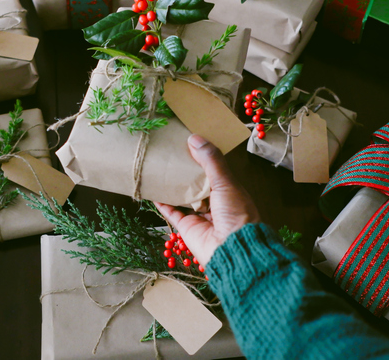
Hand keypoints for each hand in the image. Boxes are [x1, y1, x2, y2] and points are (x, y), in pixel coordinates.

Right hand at [155, 135, 258, 265]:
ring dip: (172, 184)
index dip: (201, 156)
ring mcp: (199, 214)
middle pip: (195, 182)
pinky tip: (152, 189)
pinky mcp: (186, 227)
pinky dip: (161, 201)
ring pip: (182, 195)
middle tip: (170, 152)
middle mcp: (214, 201)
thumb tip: (194, 138)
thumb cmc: (236, 214)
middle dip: (184, 169)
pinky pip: (171, 211)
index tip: (187, 141)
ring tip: (158, 167)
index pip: (212, 169)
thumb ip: (211, 160)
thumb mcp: (226, 182)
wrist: (232, 250)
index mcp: (228, 189)